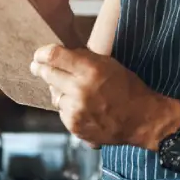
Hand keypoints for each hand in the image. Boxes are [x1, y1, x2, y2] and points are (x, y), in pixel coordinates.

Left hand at [30, 44, 179, 148]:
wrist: (141, 119)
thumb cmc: (129, 89)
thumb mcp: (110, 64)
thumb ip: (85, 59)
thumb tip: (61, 55)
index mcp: (90, 70)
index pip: (54, 56)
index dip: (42, 54)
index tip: (39, 55)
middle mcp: (80, 90)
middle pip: (48, 74)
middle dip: (41, 69)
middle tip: (37, 66)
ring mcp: (75, 110)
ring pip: (54, 96)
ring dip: (59, 91)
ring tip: (76, 91)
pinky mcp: (74, 126)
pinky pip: (62, 112)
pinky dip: (68, 108)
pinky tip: (83, 106)